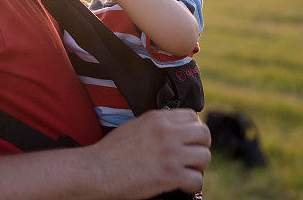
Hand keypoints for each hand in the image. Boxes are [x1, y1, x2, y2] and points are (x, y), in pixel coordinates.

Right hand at [94, 109, 211, 196]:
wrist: (97, 171)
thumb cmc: (112, 151)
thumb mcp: (134, 126)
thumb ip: (157, 125)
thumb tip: (175, 130)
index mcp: (157, 119)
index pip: (192, 117)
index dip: (194, 130)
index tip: (189, 140)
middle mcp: (166, 133)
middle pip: (204, 134)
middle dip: (201, 146)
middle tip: (191, 157)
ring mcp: (170, 154)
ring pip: (205, 156)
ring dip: (198, 166)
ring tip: (185, 171)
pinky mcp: (170, 175)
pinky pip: (197, 179)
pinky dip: (192, 184)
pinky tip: (180, 184)